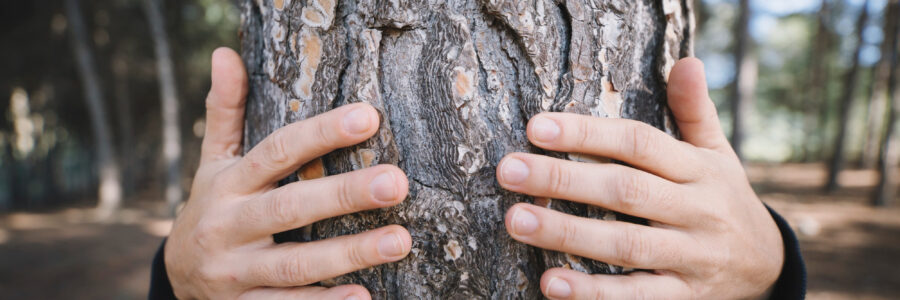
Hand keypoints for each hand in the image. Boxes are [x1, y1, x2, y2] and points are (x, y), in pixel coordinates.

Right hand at [165, 48, 411, 298]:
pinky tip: (365, 297)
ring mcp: (236, 272)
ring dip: (349, 253)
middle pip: (290, 207)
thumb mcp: (213, 163)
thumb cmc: (212, 208)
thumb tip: (224, 54)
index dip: (321, 133)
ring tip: (400, 241)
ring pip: (294, 263)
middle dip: (344, 194)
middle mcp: (230, 226)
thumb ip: (225, 112)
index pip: (277, 151)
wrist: (175, 277)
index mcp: (229, 184)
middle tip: (396, 183)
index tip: (369, 117)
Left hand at [497, 58, 783, 298]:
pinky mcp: (684, 297)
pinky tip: (551, 284)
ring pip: (625, 243)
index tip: (537, 127)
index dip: (588, 133)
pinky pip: (637, 296)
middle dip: (563, 180)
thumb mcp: (717, 154)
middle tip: (509, 170)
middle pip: (625, 190)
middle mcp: (695, 210)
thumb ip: (695, 112)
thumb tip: (686, 62)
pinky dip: (594, 293)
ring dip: (567, 234)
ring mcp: (690, 256)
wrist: (768, 267)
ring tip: (516, 221)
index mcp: (697, 169)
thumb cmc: (723, 199)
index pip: (638, 143)